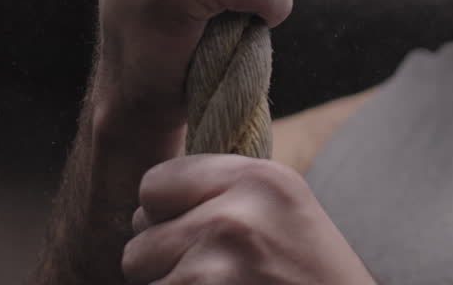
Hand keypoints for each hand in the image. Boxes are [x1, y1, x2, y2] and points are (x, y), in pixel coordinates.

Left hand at [122, 155, 374, 283]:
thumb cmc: (313, 281)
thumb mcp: (284, 214)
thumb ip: (225, 193)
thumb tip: (149, 197)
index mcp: (259, 179)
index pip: (155, 184)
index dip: (167, 216)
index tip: (201, 238)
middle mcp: (235, 213)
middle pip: (139, 236)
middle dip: (164, 262)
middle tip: (219, 277)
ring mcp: (215, 265)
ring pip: (139, 276)